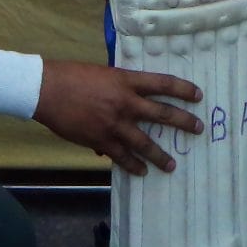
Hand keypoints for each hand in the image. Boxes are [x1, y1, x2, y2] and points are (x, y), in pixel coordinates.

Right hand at [33, 61, 203, 174]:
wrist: (48, 90)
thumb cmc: (73, 77)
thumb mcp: (103, 75)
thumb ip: (119, 89)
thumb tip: (127, 107)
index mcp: (126, 81)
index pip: (163, 83)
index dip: (183, 89)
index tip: (198, 95)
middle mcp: (126, 102)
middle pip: (162, 113)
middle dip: (183, 122)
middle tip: (198, 129)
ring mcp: (114, 123)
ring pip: (144, 142)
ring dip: (160, 155)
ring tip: (171, 165)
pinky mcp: (101, 140)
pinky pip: (121, 156)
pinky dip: (132, 165)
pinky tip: (141, 172)